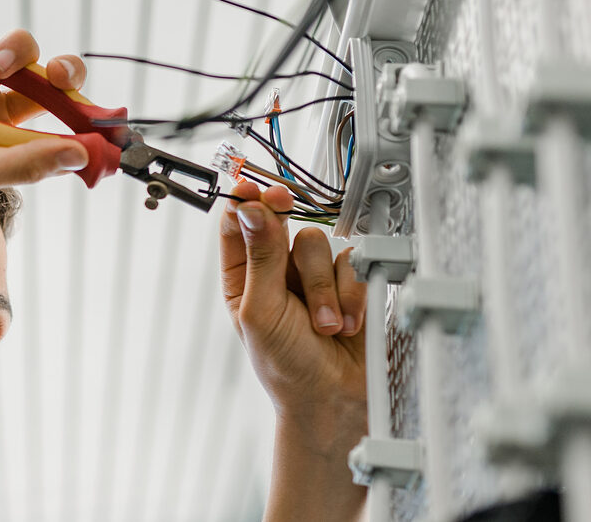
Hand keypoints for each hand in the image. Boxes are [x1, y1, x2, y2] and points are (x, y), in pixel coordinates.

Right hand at [0, 12, 90, 194]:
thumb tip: (82, 158)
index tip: (105, 119)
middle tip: (62, 76)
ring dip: (16, 49)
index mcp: (3, 144)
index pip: (59, 131)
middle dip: (67, 74)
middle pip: (53, 83)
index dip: (84, 123)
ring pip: (23, 47)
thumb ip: (26, 163)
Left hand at [219, 182, 366, 418]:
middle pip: (283, 223)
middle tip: (286, 210)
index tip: (254, 189)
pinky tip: (346, 325)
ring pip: (319, 244)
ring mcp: (313, 275)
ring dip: (324, 288)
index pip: (238, 224)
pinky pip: (352, 263)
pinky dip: (351, 296)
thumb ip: (260, 259)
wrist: (334, 400)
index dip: (246, 201)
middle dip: (291, 239)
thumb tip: (251, 210)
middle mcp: (276, 270)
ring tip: (325, 326)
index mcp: (242, 277)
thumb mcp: (262, 312)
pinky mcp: (348, 283)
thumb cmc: (286, 365)